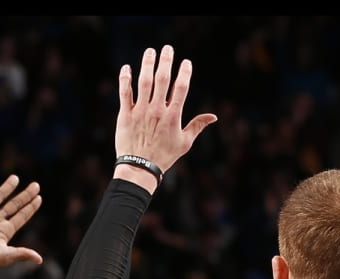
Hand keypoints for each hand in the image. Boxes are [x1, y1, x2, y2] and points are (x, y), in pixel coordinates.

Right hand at [0, 168, 42, 271]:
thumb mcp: (5, 256)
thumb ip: (22, 254)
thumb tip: (40, 260)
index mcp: (4, 231)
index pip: (21, 216)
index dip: (30, 208)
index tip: (39, 198)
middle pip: (14, 205)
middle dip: (25, 195)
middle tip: (36, 185)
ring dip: (7, 187)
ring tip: (16, 178)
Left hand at [114, 46, 216, 183]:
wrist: (140, 168)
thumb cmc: (164, 156)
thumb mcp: (184, 142)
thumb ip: (198, 126)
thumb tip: (214, 117)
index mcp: (173, 116)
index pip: (181, 88)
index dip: (184, 73)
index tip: (186, 62)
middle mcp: (157, 110)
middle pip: (162, 79)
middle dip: (166, 61)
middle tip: (168, 48)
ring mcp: (140, 111)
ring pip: (144, 82)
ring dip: (147, 64)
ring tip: (150, 51)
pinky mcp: (126, 114)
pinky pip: (125, 92)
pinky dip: (125, 79)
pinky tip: (127, 68)